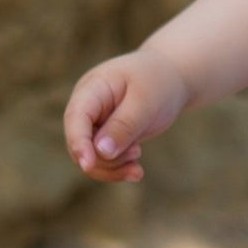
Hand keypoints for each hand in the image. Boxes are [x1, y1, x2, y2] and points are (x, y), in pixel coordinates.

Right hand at [63, 46, 190, 184]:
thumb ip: (124, 126)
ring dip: (113, 167)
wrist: (170, 76)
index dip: (78, 142)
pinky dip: (118, 168)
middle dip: (105, 159)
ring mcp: (94, 123)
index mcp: (92, 88)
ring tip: (138, 163)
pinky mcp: (104, 136)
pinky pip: (103, 159)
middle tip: (137, 153)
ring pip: (90, 156)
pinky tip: (136, 171)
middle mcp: (87, 107)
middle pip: (80, 142)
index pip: (76, 117)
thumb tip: (101, 151)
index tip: (88, 165)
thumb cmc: (158, 82)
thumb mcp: (146, 101)